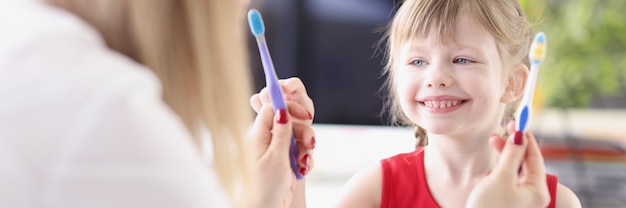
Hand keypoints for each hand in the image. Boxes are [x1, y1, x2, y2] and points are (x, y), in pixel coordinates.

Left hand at [249, 77, 314, 207]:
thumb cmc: (264, 189)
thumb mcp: (275, 158)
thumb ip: (280, 133)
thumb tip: (281, 109)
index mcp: (257, 137)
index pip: (272, 110)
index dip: (288, 108)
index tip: (303, 115)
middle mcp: (266, 142)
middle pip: (289, 123)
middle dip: (302, 132)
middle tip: (310, 144)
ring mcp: (276, 153)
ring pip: (297, 138)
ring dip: (306, 148)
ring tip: (305, 163)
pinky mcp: (285, 164)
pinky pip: (300, 154)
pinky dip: (305, 160)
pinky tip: (304, 170)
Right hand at [466, 120, 549, 207]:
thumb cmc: (489, 207)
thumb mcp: (501, 177)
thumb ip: (511, 155)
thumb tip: (520, 136)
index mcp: (537, 189)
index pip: (534, 156)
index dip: (525, 137)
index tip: (516, 121)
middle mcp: (533, 195)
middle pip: (526, 162)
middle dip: (513, 146)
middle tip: (498, 133)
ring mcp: (520, 200)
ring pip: (516, 170)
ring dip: (505, 156)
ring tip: (491, 145)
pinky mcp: (508, 203)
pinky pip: (508, 181)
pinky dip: (500, 170)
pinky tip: (490, 170)